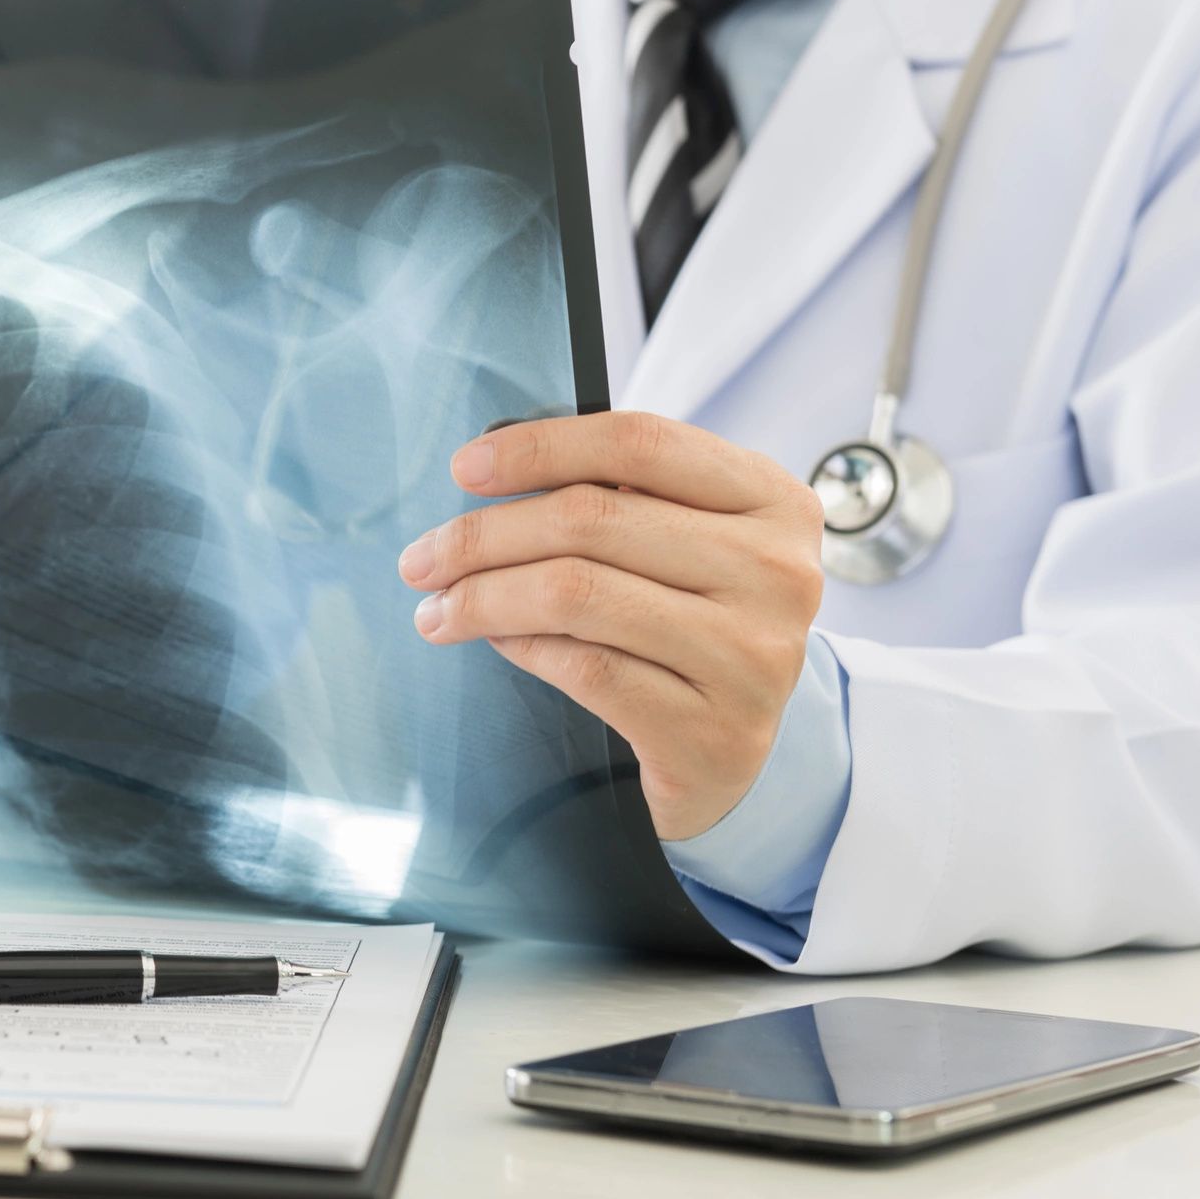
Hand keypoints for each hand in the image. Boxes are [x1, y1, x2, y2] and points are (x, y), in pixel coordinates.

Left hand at [398, 411, 824, 839]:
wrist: (727, 755)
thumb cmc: (684, 625)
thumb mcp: (674, 545)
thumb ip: (613, 498)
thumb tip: (487, 464)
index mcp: (772, 502)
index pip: (640, 444)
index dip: (539, 447)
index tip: (461, 469)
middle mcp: (778, 573)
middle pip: (593, 519)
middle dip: (483, 537)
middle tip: (421, 561)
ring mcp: (754, 656)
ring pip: (578, 594)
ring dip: (484, 598)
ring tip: (436, 611)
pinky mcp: (716, 731)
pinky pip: (587, 668)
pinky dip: (524, 649)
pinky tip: (496, 644)